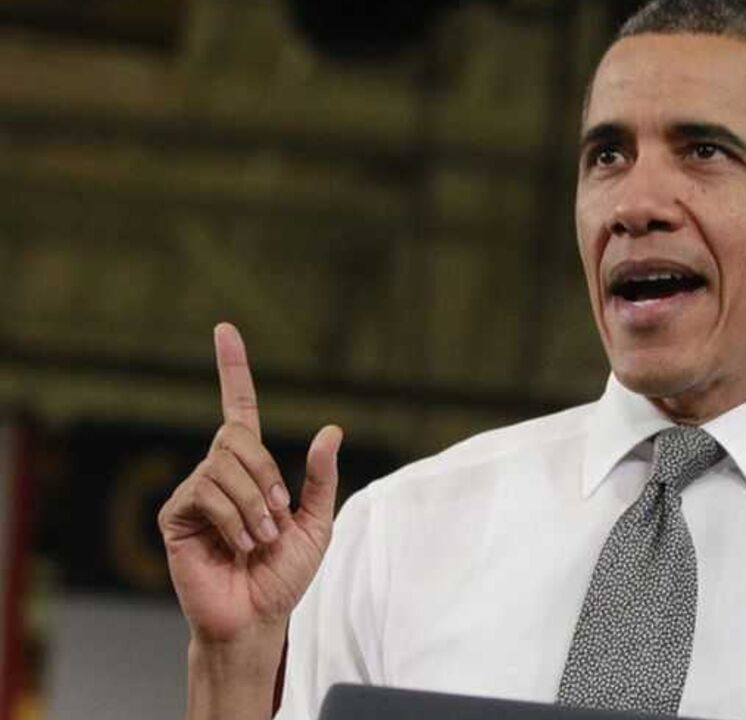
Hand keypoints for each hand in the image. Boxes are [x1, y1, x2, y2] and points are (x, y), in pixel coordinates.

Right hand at [159, 322, 342, 646]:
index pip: (238, 409)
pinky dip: (233, 518)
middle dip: (267, 476)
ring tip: (258, 540)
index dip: (232, 370)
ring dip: (254, 505)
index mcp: (251, 469)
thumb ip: (321, 478)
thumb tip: (332, 429)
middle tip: (277, 518)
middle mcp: (218, 472)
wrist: (257, 616)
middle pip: (238, 436)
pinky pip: (206, 492)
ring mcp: (194, 491)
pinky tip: (238, 545)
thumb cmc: (284, 575)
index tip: (226, 330)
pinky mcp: (175, 515)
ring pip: (225, 466)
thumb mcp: (316, 523)